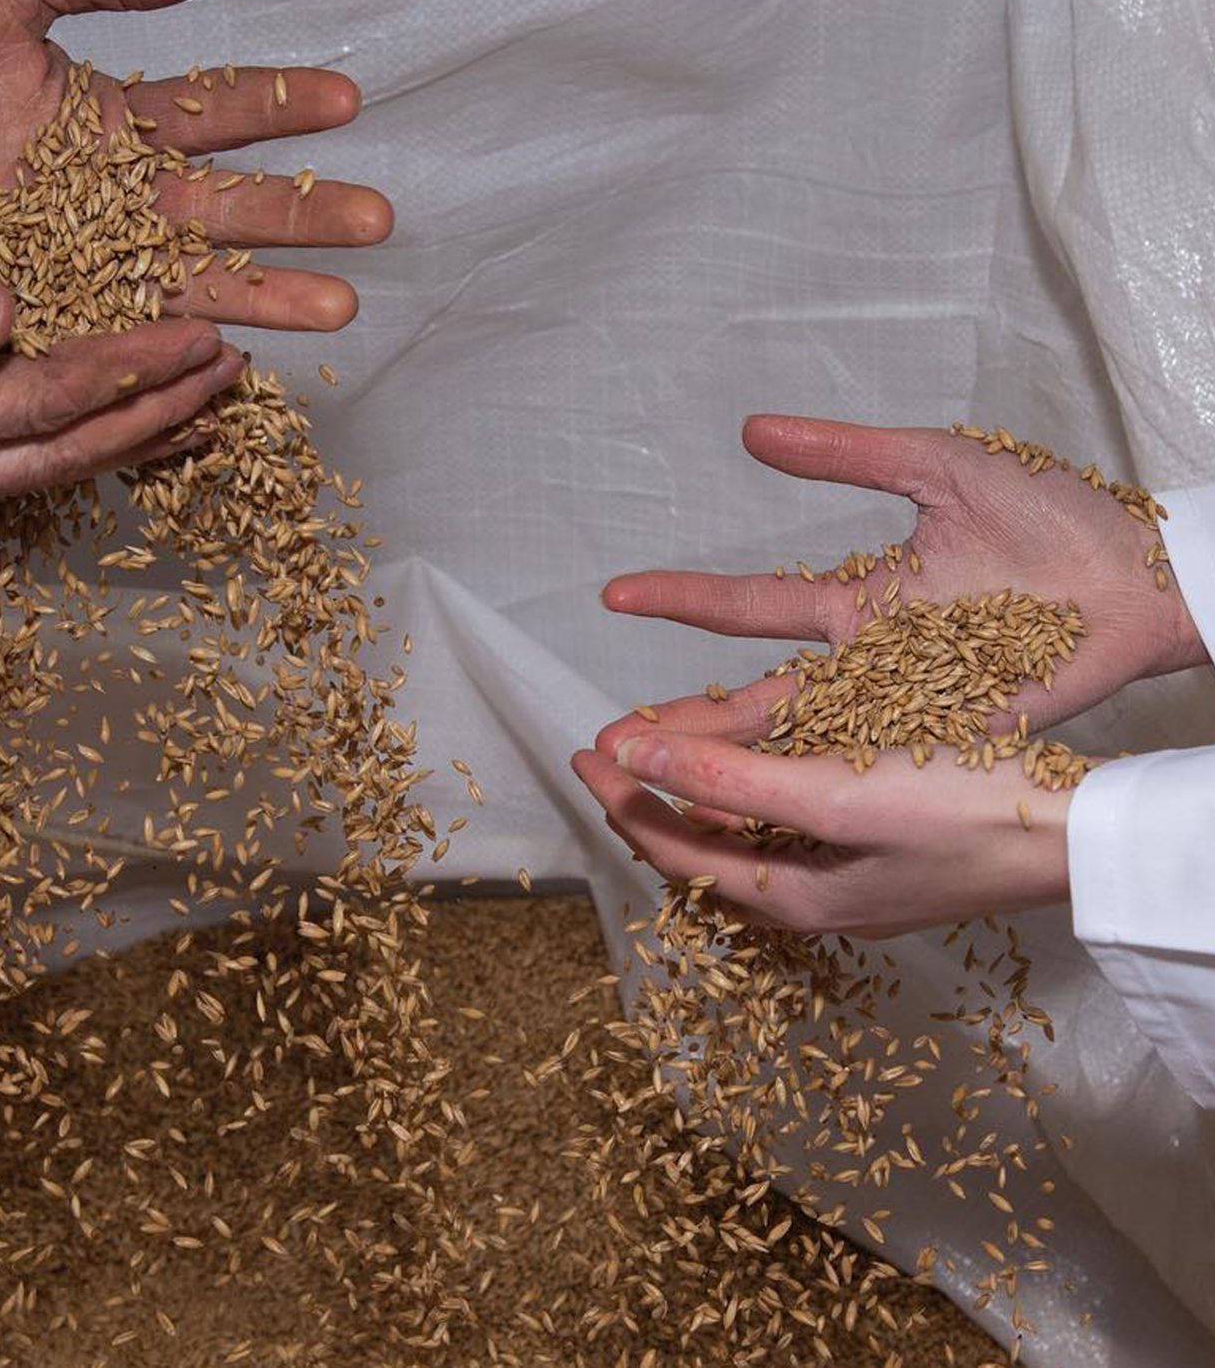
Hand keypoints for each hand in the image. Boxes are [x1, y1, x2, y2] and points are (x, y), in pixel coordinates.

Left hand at [0, 0, 390, 331]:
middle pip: (231, 213)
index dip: (281, 107)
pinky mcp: (52, 325)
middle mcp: (121, 206)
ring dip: (269, 296)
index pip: (219, 114)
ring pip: (198, 288)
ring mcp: (91, 274)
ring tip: (339, 306)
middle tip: (377, 221)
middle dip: (304, 217)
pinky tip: (233, 366)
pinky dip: (179, 361)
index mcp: (118, 126)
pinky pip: (128, 346)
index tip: (347, 102)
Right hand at [0, 234, 243, 536]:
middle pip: (59, 460)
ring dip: (125, 447)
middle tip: (232, 378)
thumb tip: (6, 315)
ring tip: (200, 414)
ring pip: (37, 482)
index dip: (132, 373)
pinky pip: (0, 482)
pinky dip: (66, 455)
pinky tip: (103, 438)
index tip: (205, 340)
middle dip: (156, 419)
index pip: (40, 405)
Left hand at [571, 732, 1070, 935]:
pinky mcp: (875, 860)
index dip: (621, 798)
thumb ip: (725, 776)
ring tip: (657, 761)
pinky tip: (744, 774)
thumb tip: (629, 752)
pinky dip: (742, 805)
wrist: (1072, 836)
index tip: (582, 750)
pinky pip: (779, 839)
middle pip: (697, 858)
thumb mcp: (828, 794)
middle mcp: (808, 903)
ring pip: (736, 850)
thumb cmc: (957, 814)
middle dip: (644, 806)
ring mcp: (843, 886)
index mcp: (789, 898)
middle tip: (604, 757)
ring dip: (690, 805)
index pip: (672, 849)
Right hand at [595, 415, 1204, 761]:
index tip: (615, 594)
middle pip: (755, 698)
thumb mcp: (936, 467)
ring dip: (731, 764)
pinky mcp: (948, 740)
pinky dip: (812, 791)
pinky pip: (868, 770)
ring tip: (659, 781)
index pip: (749, 605)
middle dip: (681, 718)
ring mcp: (903, 708)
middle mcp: (865, 662)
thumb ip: (846, 452)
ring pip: (800, 746)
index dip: (680, 600)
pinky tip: (761, 812)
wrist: (1140, 573)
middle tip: (607, 738)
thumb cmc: (1050, 517)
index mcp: (858, 599)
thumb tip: (751, 431)